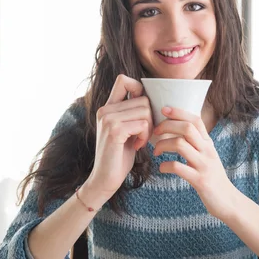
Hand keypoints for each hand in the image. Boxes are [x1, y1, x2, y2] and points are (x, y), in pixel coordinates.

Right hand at [84, 75, 152, 205]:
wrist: (105, 179)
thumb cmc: (119, 155)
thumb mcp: (126, 130)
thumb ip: (132, 113)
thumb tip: (153, 97)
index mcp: (107, 107)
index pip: (124, 80)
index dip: (139, 88)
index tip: (143, 109)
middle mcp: (105, 109)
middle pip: (143, 99)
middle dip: (150, 117)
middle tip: (144, 133)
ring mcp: (108, 119)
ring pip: (145, 110)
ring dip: (149, 127)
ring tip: (140, 140)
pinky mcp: (114, 130)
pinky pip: (143, 123)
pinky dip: (145, 136)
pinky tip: (137, 146)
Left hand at [152, 106, 237, 219]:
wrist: (227, 201)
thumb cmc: (212, 177)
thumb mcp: (207, 156)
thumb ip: (196, 144)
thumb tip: (176, 131)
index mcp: (208, 143)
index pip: (196, 120)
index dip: (179, 112)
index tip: (164, 109)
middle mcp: (207, 151)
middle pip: (187, 128)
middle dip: (167, 126)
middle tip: (155, 132)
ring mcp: (204, 165)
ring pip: (181, 145)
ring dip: (163, 145)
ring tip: (156, 151)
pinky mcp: (200, 180)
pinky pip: (179, 168)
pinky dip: (166, 165)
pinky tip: (161, 168)